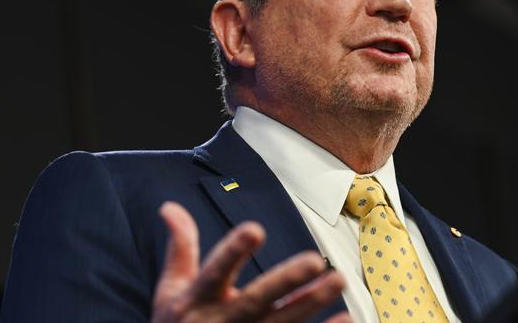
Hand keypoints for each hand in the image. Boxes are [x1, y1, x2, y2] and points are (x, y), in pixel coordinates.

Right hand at [151, 202, 349, 322]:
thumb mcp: (171, 289)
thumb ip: (180, 247)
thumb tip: (170, 206)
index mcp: (198, 299)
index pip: (216, 270)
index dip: (233, 251)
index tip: (254, 229)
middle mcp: (223, 321)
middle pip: (257, 300)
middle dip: (285, 281)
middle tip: (315, 260)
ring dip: (312, 302)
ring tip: (340, 279)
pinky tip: (347, 319)